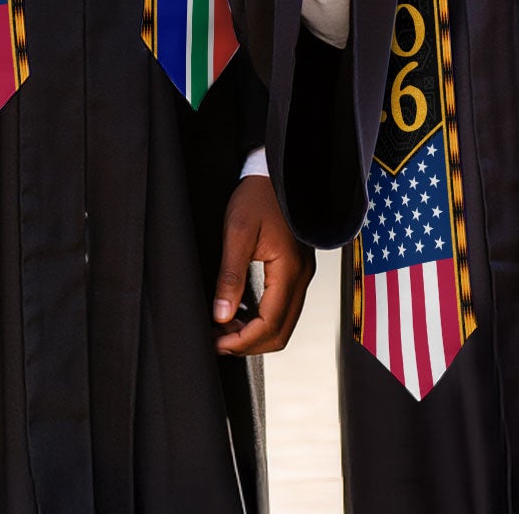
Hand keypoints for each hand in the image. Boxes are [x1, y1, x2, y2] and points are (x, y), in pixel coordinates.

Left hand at [212, 175, 313, 355]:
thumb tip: (221, 316)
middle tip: (217, 341)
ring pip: (283, 323)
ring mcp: (302, 275)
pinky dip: (263, 319)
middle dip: (249, 343)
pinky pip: (284, 307)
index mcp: (289, 270)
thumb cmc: (257, 197)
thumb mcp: (237, 233)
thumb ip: (230, 276)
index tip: (216, 342)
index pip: (270, 324)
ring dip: (255, 333)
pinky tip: (240, 313)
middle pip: (280, 332)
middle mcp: (301, 277)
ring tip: (224, 328)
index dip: (242, 341)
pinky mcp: (296, 271)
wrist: (276, 174)